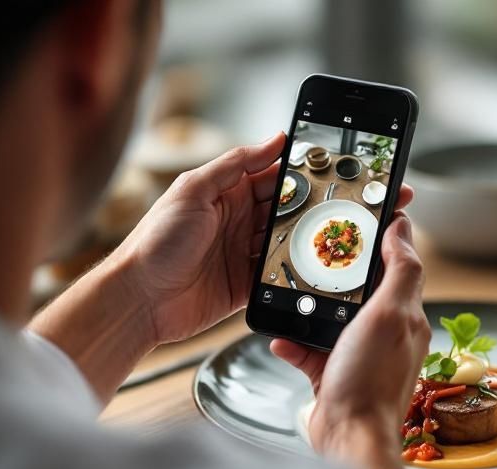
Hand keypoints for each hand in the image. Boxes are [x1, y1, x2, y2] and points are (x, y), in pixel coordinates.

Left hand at [113, 133, 414, 344]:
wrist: (138, 300)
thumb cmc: (155, 242)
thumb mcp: (192, 190)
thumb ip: (234, 164)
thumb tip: (274, 140)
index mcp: (228, 192)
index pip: (276, 174)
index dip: (306, 169)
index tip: (339, 164)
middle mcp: (240, 220)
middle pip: (291, 207)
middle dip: (323, 203)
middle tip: (358, 199)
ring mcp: (246, 253)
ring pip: (292, 240)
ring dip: (316, 236)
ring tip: (350, 231)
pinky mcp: (249, 285)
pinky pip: (283, 274)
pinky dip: (301, 270)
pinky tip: (323, 265)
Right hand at [270, 213, 429, 468]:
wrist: (348, 440)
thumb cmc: (371, 381)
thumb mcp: (390, 315)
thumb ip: (400, 271)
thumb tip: (403, 228)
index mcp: (406, 315)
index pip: (397, 264)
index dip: (383, 237)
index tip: (361, 212)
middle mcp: (385, 333)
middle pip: (361, 287)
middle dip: (338, 270)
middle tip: (314, 248)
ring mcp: (358, 354)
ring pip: (332, 317)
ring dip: (310, 306)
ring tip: (291, 290)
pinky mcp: (333, 375)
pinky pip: (310, 349)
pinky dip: (294, 341)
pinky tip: (279, 336)